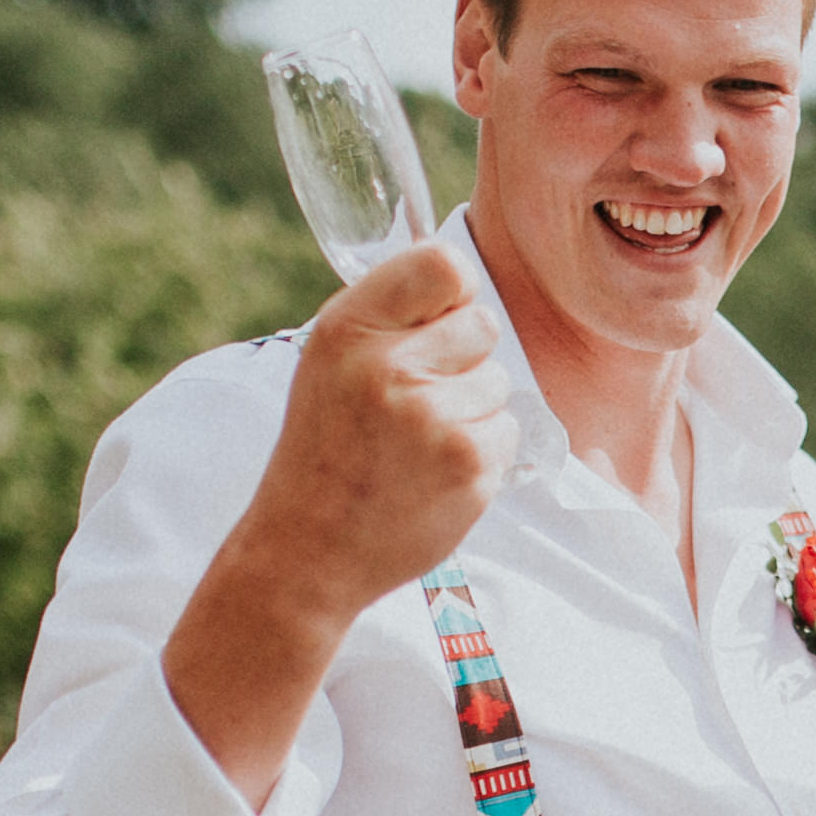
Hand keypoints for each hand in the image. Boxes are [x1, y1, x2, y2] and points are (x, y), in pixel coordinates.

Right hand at [167, 238, 517, 804]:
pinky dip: (481, 452)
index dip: (454, 293)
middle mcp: (389, 368)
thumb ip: (389, 316)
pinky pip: (506, 432)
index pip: (444, 265)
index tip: (437, 320)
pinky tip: (434, 473)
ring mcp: (433, 420)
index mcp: (348, 330)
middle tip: (417, 399)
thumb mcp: (329, 362)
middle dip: (464, 357)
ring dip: (472, 409)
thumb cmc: (326, 446)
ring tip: (418, 444)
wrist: (309, 550)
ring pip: (498, 382)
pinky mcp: (468, 467)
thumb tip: (462, 278)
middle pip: (484, 324)